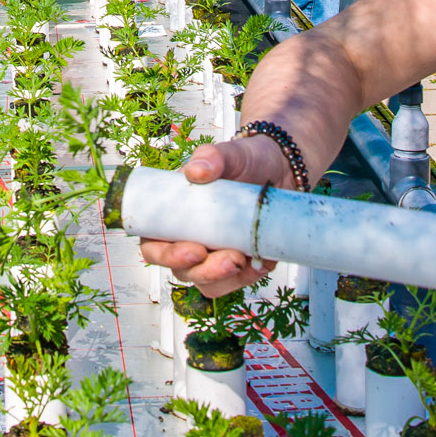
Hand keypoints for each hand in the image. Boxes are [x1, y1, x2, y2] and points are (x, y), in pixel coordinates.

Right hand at [134, 136, 290, 295]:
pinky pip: (235, 282)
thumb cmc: (246, 161)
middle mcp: (189, 238)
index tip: (193, 250)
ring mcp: (213, 254)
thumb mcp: (230, 153)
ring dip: (227, 278)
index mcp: (174, 214)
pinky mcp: (238, 262)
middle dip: (205, 271)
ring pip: (209, 282)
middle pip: (183, 270)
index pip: (153, 244)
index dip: (165, 255)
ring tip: (248, 260)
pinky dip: (248, 278)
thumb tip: (196, 171)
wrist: (282, 170)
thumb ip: (211, 157)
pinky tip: (262, 262)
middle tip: (231, 258)